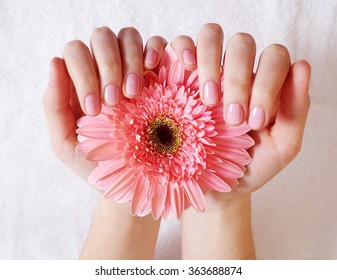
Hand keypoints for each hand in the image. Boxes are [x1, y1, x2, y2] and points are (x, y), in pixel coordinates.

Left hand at [43, 27, 165, 258]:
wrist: (134, 182)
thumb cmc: (99, 164)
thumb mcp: (67, 143)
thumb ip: (55, 106)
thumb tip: (56, 63)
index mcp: (83, 81)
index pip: (77, 53)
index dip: (84, 73)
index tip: (95, 109)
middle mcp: (108, 68)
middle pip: (102, 38)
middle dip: (107, 66)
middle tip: (114, 102)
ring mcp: (136, 67)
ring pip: (129, 37)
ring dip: (130, 60)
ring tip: (135, 93)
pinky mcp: (162, 72)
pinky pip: (160, 44)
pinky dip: (156, 49)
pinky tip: (153, 70)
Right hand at [170, 23, 310, 195]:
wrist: (217, 185)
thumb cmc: (250, 164)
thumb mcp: (281, 146)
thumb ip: (295, 110)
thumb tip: (302, 65)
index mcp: (264, 82)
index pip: (273, 56)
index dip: (266, 82)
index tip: (253, 121)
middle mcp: (237, 70)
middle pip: (242, 44)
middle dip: (237, 79)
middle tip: (231, 118)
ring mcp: (207, 69)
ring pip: (211, 35)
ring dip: (210, 63)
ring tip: (207, 99)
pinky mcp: (179, 74)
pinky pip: (178, 44)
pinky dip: (181, 48)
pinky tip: (185, 69)